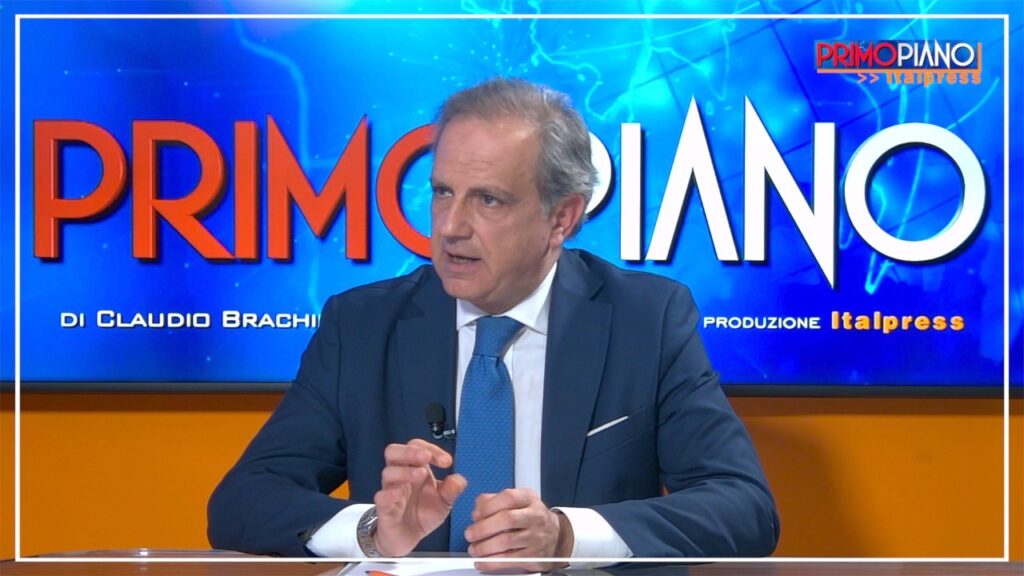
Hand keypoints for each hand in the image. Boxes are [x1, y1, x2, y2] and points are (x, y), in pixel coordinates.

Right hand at [373, 439, 466, 556]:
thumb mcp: (444, 502)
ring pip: (388, 472)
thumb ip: (452, 489)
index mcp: (415, 468)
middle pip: (393, 452)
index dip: (432, 449)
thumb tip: (458, 479)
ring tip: (422, 474)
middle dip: (410, 450)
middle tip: (426, 456)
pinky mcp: (384, 510)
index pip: (417, 447)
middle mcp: (400, 476)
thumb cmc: (423, 514)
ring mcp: (390, 491)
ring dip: (405, 470)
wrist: (408, 538)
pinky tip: (400, 494)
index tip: (447, 461)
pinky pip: (381, 498)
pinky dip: (389, 494)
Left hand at [464, 488, 573, 572]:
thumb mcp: (517, 501)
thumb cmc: (530, 516)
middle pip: (507, 519)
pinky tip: (482, 562)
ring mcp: (535, 537)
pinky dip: (492, 562)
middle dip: (483, 528)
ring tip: (474, 549)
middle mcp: (534, 516)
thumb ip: (494, 500)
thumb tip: (477, 510)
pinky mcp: (534, 556)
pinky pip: (510, 560)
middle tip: (470, 534)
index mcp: (528, 499)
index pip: (508, 498)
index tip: (475, 515)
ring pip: (507, 541)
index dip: (488, 506)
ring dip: (485, 547)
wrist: (556, 536)